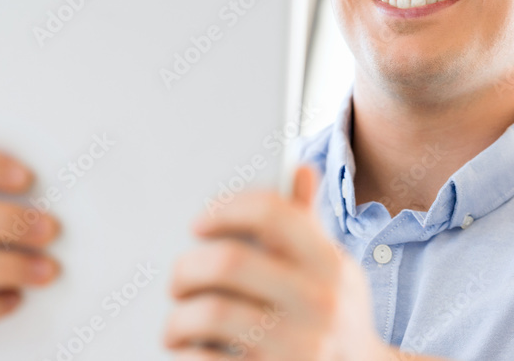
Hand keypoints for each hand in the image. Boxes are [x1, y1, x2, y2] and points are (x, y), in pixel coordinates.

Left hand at [163, 164, 394, 359]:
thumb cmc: (335, 319)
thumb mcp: (333, 270)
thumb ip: (308, 225)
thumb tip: (300, 171)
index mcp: (330, 264)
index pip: (272, 213)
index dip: (226, 210)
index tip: (200, 223)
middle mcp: (319, 303)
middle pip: (229, 261)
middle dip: (188, 268)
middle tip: (179, 279)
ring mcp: (299, 347)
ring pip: (210, 313)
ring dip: (178, 318)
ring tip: (177, 323)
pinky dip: (187, 355)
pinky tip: (190, 351)